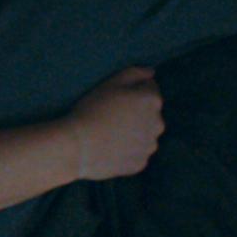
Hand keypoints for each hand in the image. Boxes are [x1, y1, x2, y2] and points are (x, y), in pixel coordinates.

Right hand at [66, 66, 163, 180]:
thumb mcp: (110, 83)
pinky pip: (137, 153)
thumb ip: (135, 73)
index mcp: (152, 100)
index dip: (132, 91)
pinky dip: (128, 151)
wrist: (78, 146)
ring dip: (135, 133)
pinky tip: (111, 149)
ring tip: (111, 135)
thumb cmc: (92, 109)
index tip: (116, 98)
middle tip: (112, 116)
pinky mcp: (140, 164)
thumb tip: (151, 72)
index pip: (149, 89)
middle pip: (150, 114)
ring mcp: (150, 146)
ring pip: (145, 135)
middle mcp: (158, 123)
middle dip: (137, 113)